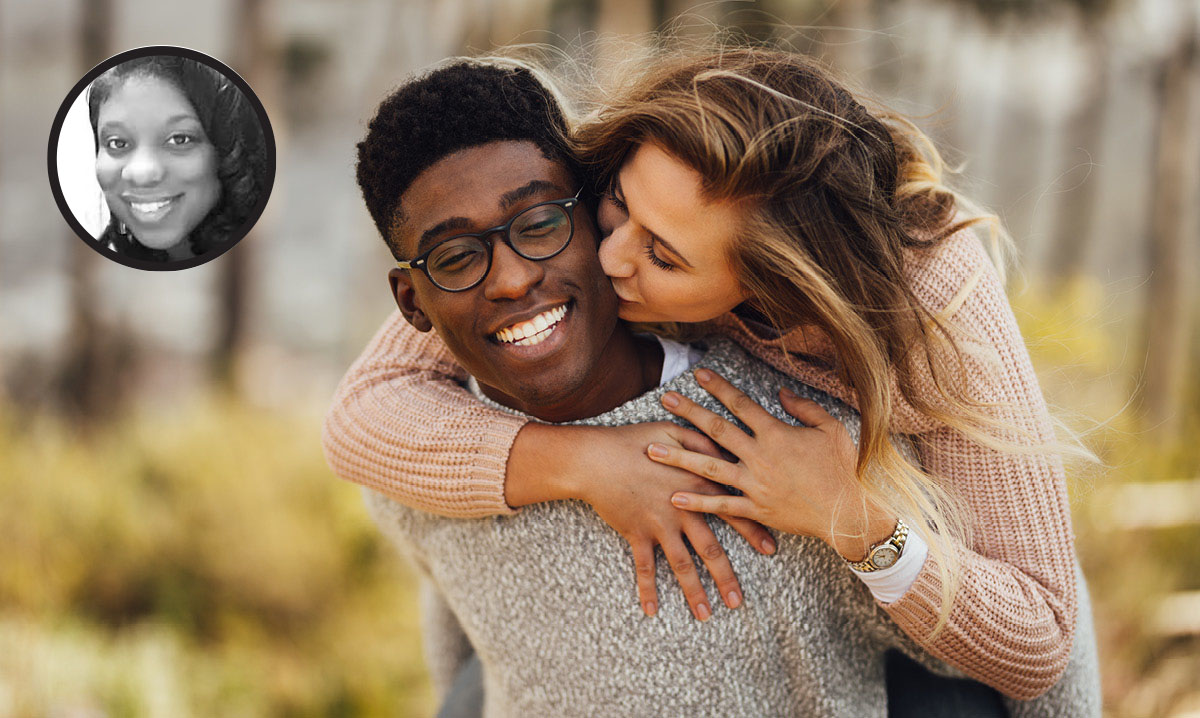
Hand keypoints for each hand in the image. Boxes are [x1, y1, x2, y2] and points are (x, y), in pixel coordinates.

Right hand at [518, 422, 777, 619]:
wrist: (596, 457)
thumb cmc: (634, 440)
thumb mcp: (675, 432)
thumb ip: (704, 443)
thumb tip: (727, 451)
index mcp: (696, 484)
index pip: (732, 510)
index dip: (753, 530)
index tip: (770, 549)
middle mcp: (682, 509)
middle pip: (710, 549)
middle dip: (726, 577)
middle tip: (738, 601)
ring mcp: (658, 524)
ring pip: (681, 564)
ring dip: (694, 591)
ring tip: (706, 615)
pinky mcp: (635, 532)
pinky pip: (643, 566)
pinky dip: (647, 588)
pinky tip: (652, 610)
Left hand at [648, 368, 895, 560]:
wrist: (848, 512)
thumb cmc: (842, 468)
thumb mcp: (830, 429)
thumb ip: (804, 408)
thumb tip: (780, 393)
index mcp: (776, 434)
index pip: (740, 404)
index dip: (718, 387)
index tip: (697, 374)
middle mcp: (760, 456)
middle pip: (717, 430)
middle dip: (689, 412)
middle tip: (665, 399)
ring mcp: (755, 484)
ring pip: (708, 468)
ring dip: (678, 458)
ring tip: (652, 450)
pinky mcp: (755, 510)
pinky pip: (721, 506)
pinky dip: (697, 503)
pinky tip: (673, 497)